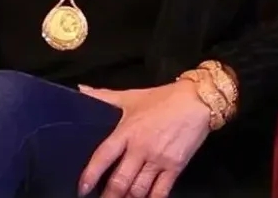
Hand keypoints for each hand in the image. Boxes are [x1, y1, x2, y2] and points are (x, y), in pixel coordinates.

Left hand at [77, 81, 210, 197]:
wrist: (197, 101)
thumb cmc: (162, 99)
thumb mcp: (131, 96)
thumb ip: (103, 96)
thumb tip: (80, 90)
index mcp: (127, 131)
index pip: (103, 156)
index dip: (91, 175)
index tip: (82, 189)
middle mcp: (141, 148)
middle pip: (120, 181)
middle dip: (109, 196)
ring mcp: (159, 160)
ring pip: (139, 189)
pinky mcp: (175, 167)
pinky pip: (161, 192)